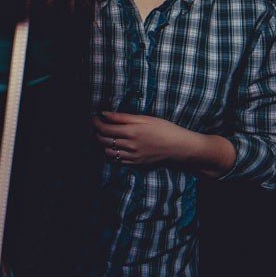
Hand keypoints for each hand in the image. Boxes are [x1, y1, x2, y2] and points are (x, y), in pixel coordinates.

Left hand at [93, 112, 235, 175]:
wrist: (180, 147)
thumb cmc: (165, 129)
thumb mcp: (145, 118)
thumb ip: (122, 117)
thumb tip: (104, 113)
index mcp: (131, 131)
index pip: (104, 128)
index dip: (95, 123)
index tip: (95, 118)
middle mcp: (130, 145)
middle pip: (103, 140)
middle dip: (96, 132)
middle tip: (98, 126)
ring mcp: (133, 156)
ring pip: (108, 151)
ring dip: (103, 143)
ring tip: (105, 136)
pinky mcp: (136, 163)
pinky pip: (117, 160)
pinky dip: (112, 153)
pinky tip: (115, 146)